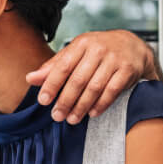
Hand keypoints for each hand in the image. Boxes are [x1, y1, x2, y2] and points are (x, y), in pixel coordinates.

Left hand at [26, 30, 154, 123]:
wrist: (132, 45)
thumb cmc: (96, 51)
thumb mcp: (74, 53)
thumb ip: (53, 67)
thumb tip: (30, 79)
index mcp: (81, 44)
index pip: (62, 66)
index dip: (51, 85)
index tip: (43, 101)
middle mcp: (98, 49)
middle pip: (78, 80)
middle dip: (65, 101)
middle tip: (57, 116)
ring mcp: (115, 59)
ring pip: (94, 87)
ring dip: (81, 106)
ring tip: (72, 119)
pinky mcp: (128, 70)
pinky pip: (112, 91)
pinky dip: (101, 104)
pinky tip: (92, 113)